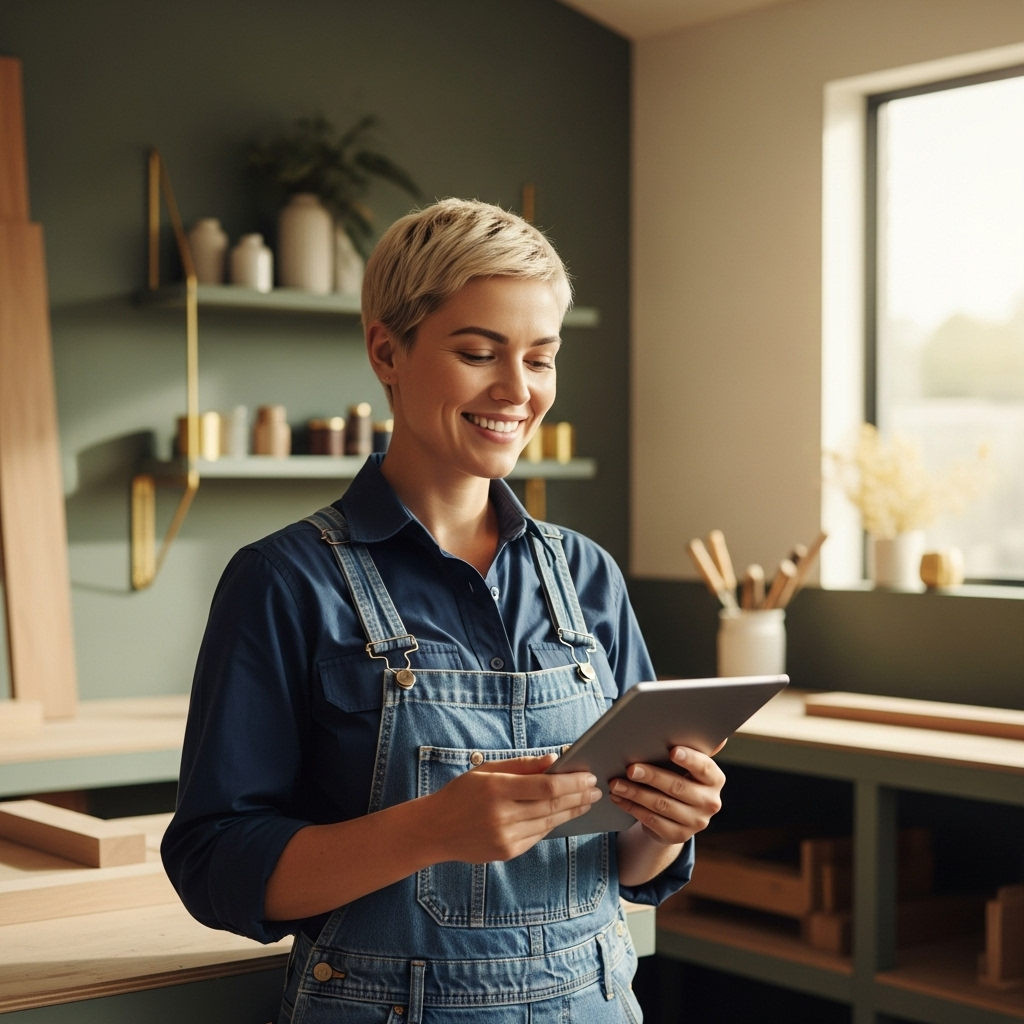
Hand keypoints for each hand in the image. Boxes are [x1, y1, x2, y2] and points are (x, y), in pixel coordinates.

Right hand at [425, 753, 601, 863]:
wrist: (435, 830)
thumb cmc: (461, 794)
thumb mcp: (487, 771)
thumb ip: (521, 765)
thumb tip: (553, 760)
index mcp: (497, 790)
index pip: (546, 787)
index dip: (572, 782)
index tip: (589, 776)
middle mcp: (503, 816)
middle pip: (553, 806)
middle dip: (578, 796)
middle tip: (596, 789)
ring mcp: (506, 838)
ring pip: (549, 823)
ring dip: (571, 811)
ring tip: (586, 801)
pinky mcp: (507, 852)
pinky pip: (538, 835)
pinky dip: (553, 823)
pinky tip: (563, 814)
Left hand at [609, 745, 724, 845]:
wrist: (675, 816)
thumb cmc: (676, 777)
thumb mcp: (683, 765)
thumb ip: (684, 748)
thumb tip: (675, 722)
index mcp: (714, 779)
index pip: (704, 767)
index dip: (689, 759)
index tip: (672, 750)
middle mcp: (710, 802)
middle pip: (677, 787)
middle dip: (651, 776)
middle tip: (630, 768)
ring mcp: (696, 822)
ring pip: (661, 805)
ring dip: (635, 793)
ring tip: (615, 783)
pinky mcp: (678, 835)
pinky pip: (652, 821)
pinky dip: (631, 807)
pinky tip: (618, 798)